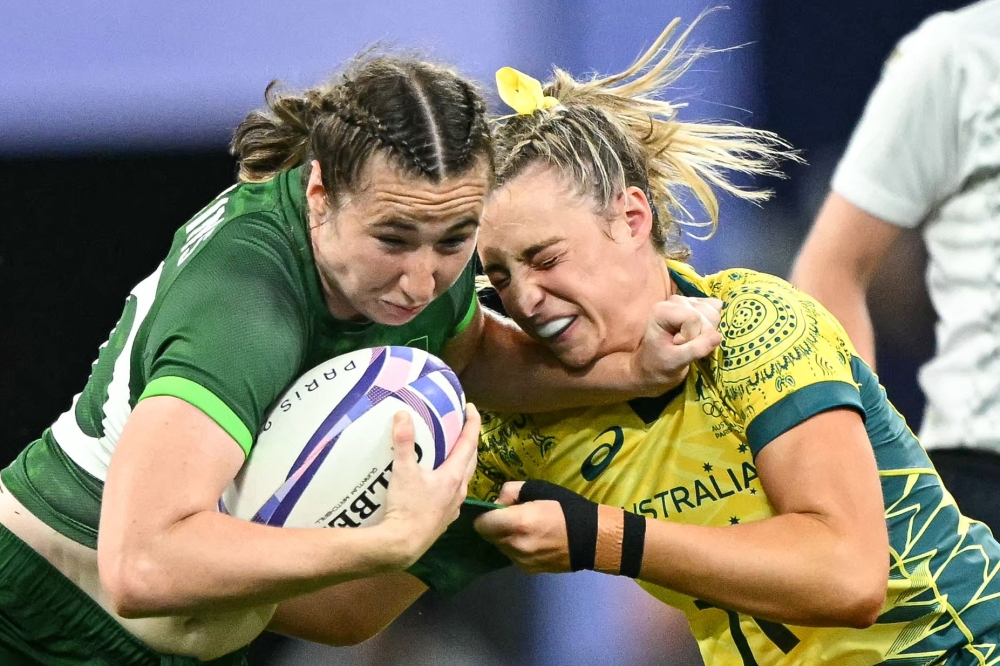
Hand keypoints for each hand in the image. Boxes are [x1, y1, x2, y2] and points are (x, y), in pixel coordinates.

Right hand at [378, 404, 480, 568]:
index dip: (472, 423)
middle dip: (469, 441)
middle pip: (471, 459)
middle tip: (461, 426)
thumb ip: (403, 441)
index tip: (470, 407)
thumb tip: (403, 414)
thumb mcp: (402, 471)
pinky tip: (438, 482)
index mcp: (454, 475)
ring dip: (461, 462)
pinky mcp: (445, 518)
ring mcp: (454, 506)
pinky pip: (453, 493)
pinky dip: (451, 480)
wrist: (402, 545)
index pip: (469, 442)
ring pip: (464, 478)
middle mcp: (460, 490)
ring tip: (450, 452)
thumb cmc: (406, 507)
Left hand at [473, 481, 571, 573]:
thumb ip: (511, 492)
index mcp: (517, 523)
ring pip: (499, 546)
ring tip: (524, 529)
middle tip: (512, 517)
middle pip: (488, 536)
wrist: (591, 539)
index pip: (481, 523)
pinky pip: (511, 555)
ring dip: (505, 537)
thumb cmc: (565, 509)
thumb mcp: (538, 489)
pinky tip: (533, 541)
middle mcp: (515, 545)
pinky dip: (516, 547)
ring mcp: (520, 560)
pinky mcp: (527, 570)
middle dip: (495, 525)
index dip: (485, 515)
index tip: (495, 510)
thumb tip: (497, 502)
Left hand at [634, 295, 722, 394]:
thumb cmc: (661, 364)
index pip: (693, 317)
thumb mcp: (676, 362)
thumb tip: (718, 336)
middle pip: (706, 314)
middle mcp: (675, 300)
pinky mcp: (698, 305)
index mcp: (663, 310)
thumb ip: (696, 349)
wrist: (656, 365)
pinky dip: (713, 326)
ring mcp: (687, 301)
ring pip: (714, 313)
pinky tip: (698, 334)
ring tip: (688, 340)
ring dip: (706, 332)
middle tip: (682, 345)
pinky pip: (716, 311)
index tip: (677, 345)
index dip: (691, 336)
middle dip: (700, 335)